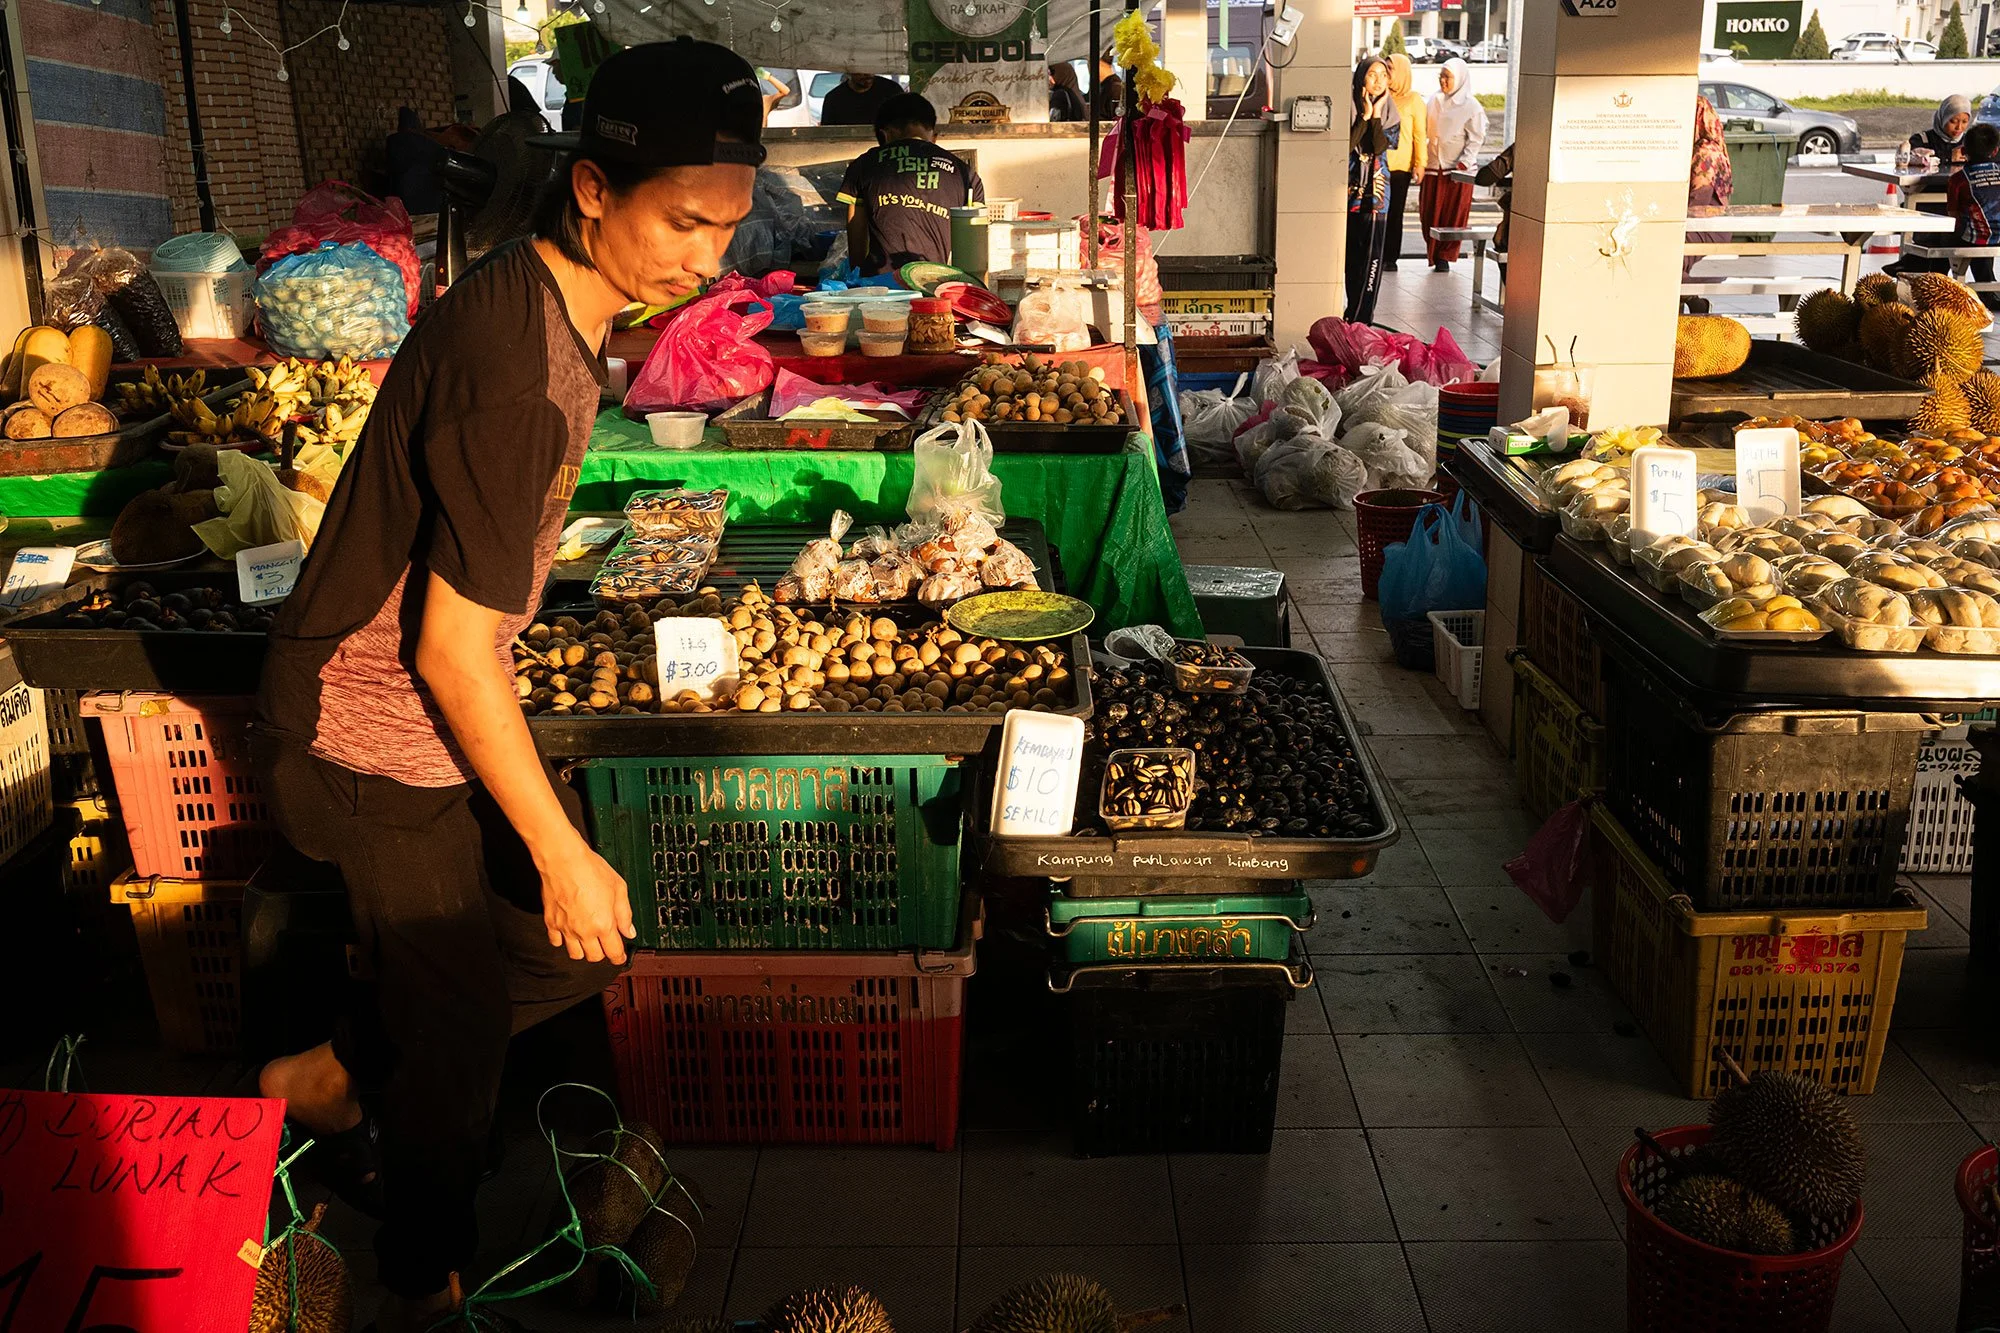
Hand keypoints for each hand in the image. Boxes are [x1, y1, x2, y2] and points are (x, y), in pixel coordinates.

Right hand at [540, 838, 634, 964]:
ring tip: (588, 939)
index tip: (620, 956)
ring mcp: (565, 928)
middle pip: (594, 957)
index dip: (619, 957)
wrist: (563, 860)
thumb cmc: (590, 869)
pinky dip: (563, 941)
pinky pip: (556, 942)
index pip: (613, 953)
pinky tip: (569, 931)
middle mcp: (584, 931)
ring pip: (575, 954)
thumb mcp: (619, 888)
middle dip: (603, 953)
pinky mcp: (551, 922)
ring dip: (584, 950)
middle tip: (606, 943)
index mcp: (603, 924)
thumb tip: (629, 931)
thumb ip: (625, 913)